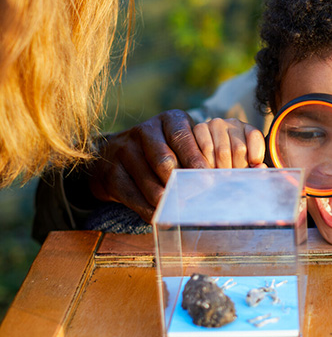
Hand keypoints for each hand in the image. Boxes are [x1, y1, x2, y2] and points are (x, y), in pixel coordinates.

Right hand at [86, 110, 208, 221]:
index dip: (195, 159)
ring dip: (166, 199)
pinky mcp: (112, 173)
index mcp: (169, 120)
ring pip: (148, 180)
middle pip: (164, 159)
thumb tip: (215, 180)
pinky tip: (160, 216)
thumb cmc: (162, 150)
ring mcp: (124, 151)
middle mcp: (145, 131)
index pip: (182, 136)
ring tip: (180, 209)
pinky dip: (148, 209)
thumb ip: (196, 156)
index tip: (208, 179)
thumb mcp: (180, 143)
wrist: (112, 156)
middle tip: (195, 197)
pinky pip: (132, 195)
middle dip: (181, 181)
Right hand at [193, 118, 266, 168]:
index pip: (255, 137)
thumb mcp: (247, 165)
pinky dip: (209, 162)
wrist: (208, 157)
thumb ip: (256, 167)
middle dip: (236, 168)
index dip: (254, 157)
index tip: (250, 166)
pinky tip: (210, 166)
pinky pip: (207, 148)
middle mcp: (234, 123)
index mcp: (250, 130)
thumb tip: (261, 166)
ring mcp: (217, 124)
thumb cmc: (233, 164)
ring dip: (222, 167)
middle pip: (239, 149)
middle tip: (232, 176)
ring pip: (222, 151)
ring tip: (221, 173)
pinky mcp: (201, 127)